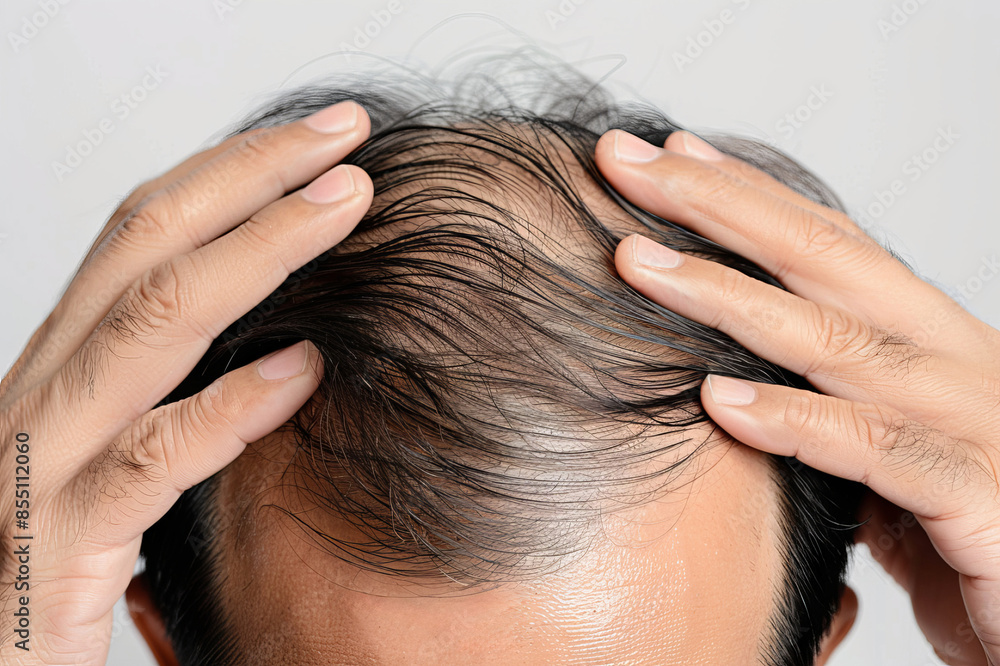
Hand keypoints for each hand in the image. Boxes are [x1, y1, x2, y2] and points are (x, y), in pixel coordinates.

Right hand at [0, 101, 372, 663]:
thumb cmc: (54, 552)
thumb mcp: (112, 449)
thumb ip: (174, 392)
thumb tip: (288, 350)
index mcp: (64, 363)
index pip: (144, 232)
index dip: (233, 171)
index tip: (319, 141)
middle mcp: (45, 391)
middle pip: (148, 245)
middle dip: (253, 177)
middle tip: (347, 139)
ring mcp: (41, 461)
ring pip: (151, 325)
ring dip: (259, 253)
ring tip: (344, 208)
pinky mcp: (57, 544)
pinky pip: (148, 460)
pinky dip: (228, 408)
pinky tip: (301, 369)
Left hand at [596, 128, 999, 665]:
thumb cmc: (969, 538)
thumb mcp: (888, 455)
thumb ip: (831, 410)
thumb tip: (733, 387)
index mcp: (929, 344)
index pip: (827, 245)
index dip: (745, 194)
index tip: (668, 157)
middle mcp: (952, 362)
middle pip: (822, 257)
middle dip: (715, 205)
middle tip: (626, 161)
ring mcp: (971, 422)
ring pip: (835, 337)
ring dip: (724, 295)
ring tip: (635, 263)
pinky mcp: (981, 498)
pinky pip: (877, 447)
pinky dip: (794, 420)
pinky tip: (718, 400)